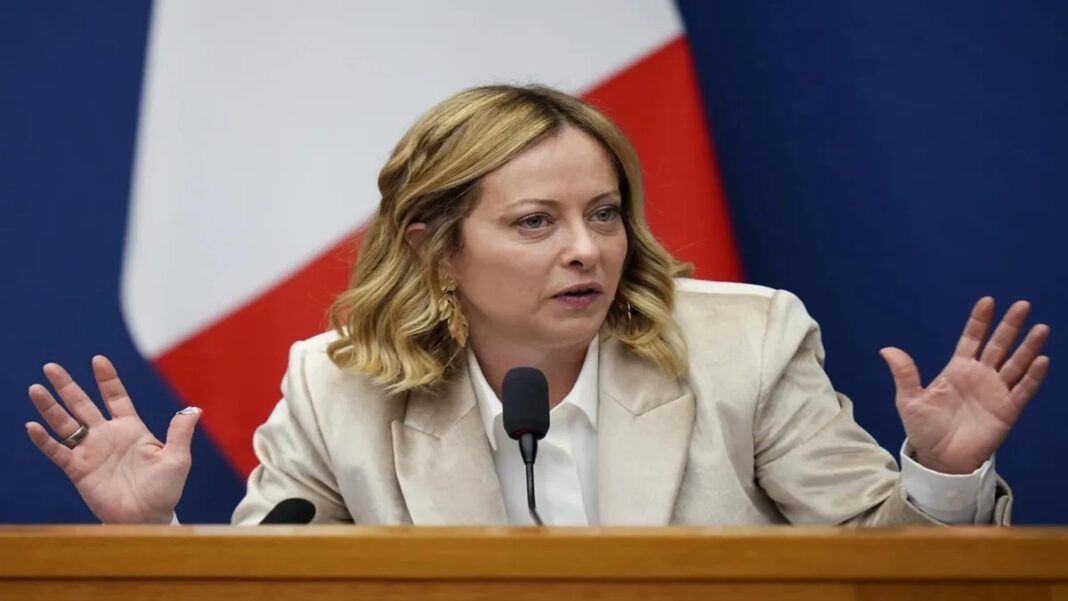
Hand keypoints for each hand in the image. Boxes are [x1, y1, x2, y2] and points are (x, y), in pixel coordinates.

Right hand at [25, 356, 201, 523]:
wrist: (147, 518)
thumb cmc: (165, 489)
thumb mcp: (177, 458)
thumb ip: (180, 433)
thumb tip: (194, 409)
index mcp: (131, 429)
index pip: (116, 397)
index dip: (107, 379)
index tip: (98, 359)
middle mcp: (107, 436)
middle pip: (83, 405)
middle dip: (67, 386)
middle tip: (50, 367)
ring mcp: (91, 452)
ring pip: (66, 424)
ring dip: (50, 408)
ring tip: (35, 389)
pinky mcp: (79, 470)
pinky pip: (58, 452)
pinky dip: (45, 440)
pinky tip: (32, 426)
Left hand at [880, 298, 1049, 473]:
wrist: (940, 459)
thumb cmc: (924, 429)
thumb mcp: (910, 399)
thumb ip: (904, 373)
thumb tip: (886, 349)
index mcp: (957, 370)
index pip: (971, 339)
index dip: (979, 321)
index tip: (988, 301)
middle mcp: (980, 376)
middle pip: (998, 346)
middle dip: (1009, 326)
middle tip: (1022, 305)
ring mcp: (996, 392)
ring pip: (1015, 364)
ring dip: (1028, 347)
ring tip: (1040, 328)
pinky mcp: (1007, 411)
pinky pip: (1023, 390)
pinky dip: (1033, 376)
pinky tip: (1041, 360)